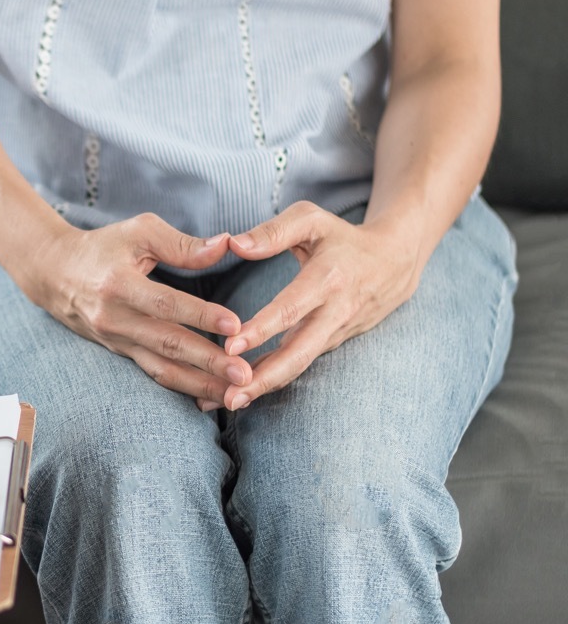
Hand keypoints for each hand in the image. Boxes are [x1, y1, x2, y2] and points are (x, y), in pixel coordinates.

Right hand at [24, 213, 251, 404]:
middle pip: (166, 344)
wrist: (54, 274)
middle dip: (208, 362)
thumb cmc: (103, 247)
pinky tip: (211, 396)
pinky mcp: (120, 352)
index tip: (235, 325)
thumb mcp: (138, 232)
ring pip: (161, 369)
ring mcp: (116, 340)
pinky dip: (183, 387)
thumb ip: (182, 244)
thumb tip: (225, 246)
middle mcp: (114, 318)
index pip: (164, 303)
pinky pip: (154, 373)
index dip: (199, 315)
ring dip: (200, 384)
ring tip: (235, 395)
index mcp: (118, 284)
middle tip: (244, 374)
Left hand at [216, 201, 423, 410]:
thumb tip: (233, 244)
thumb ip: (273, 231)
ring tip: (229, 403)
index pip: (292, 308)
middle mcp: (335, 312)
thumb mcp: (311, 220)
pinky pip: (300, 363)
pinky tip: (243, 393)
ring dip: (265, 386)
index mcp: (328, 279)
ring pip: (300, 365)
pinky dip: (273, 379)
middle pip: (299, 352)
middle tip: (231, 397)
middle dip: (265, 378)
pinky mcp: (331, 343)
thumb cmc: (342, 237)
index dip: (262, 329)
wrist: (395, 262)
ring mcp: (336, 333)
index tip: (230, 345)